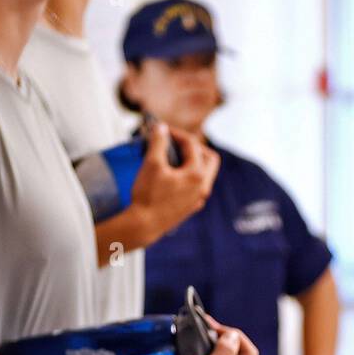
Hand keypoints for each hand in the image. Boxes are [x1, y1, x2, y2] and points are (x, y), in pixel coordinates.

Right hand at [130, 123, 219, 238]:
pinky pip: (196, 187)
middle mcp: (203, 188)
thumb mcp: (151, 163)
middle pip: (209, 159)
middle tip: (177, 143)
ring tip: (174, 158)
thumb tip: (161, 128)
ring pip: (204, 175)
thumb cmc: (148, 195)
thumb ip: (158, 142)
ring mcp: (198, 200)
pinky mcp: (190, 208)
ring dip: (192, 162)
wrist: (143, 226)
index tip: (163, 131)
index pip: (193, 145)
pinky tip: (172, 176)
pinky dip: (188, 177)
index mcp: (197, 175)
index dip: (177, 133)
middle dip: (195, 147)